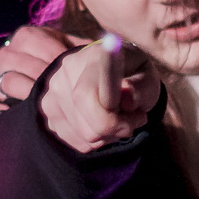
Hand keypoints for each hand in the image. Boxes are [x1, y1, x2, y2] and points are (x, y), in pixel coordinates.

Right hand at [0, 26, 80, 119]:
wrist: (46, 82)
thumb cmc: (66, 65)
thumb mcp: (76, 51)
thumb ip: (87, 51)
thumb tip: (104, 52)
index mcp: (28, 36)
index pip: (47, 52)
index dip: (67, 69)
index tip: (81, 81)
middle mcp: (8, 52)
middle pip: (28, 69)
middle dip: (51, 86)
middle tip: (68, 99)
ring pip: (7, 82)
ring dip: (29, 97)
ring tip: (49, 108)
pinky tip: (9, 115)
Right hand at [38, 40, 160, 152]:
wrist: (117, 74)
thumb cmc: (136, 75)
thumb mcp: (148, 78)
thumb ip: (140, 88)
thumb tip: (128, 98)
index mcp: (92, 57)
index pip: (86, 95)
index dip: (109, 118)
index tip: (138, 118)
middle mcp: (66, 72)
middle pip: (84, 121)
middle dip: (116, 128)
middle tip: (135, 119)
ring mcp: (53, 91)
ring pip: (83, 135)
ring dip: (108, 135)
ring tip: (120, 118)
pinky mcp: (49, 111)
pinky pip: (76, 141)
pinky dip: (96, 140)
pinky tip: (104, 123)